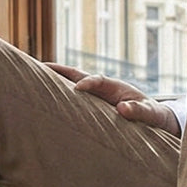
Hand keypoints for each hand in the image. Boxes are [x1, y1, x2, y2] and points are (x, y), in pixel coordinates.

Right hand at [48, 64, 180, 136]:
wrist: (154, 118)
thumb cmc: (153, 116)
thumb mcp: (151, 114)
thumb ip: (139, 111)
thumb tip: (123, 109)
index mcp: (117, 88)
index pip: (99, 80)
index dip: (88, 83)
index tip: (77, 88)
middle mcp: (103, 88)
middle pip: (78, 75)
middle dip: (60, 72)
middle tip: (38, 68)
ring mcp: (96, 95)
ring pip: (72, 84)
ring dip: (55, 81)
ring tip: (32, 77)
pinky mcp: (91, 104)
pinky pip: (72, 97)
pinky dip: (58, 94)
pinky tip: (43, 97)